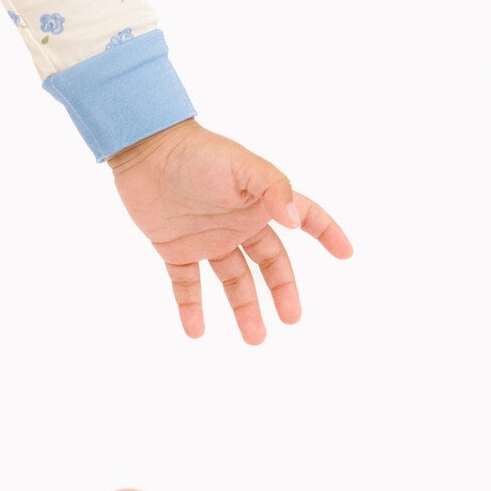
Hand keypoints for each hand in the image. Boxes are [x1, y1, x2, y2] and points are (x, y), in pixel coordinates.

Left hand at [105, 118, 352, 341]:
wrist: (144, 152)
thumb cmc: (197, 153)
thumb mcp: (242, 167)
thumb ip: (273, 189)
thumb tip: (296, 223)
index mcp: (260, 202)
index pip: (304, 217)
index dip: (326, 232)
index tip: (346, 253)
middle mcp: (238, 223)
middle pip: (270, 262)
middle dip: (282, 290)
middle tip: (291, 318)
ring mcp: (208, 238)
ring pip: (234, 280)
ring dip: (244, 308)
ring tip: (255, 339)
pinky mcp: (176, 249)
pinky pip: (186, 284)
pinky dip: (190, 308)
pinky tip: (195, 331)